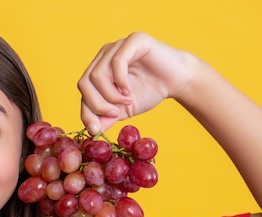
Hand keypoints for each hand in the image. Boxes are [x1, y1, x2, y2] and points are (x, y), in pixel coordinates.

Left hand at [77, 32, 199, 133]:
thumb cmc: (149, 91)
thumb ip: (105, 117)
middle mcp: (104, 55)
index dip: (86, 111)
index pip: (82, 89)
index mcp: (98, 69)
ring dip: (110, 94)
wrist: (178, 80)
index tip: (97, 129)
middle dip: (97, 104)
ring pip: (97, 74)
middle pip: (84, 82)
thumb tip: (91, 131)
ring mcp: (117, 46)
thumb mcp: (122, 109)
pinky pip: (116, 62)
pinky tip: (129, 91)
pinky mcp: (133, 40)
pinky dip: (120, 81)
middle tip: (114, 114)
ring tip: (126, 101)